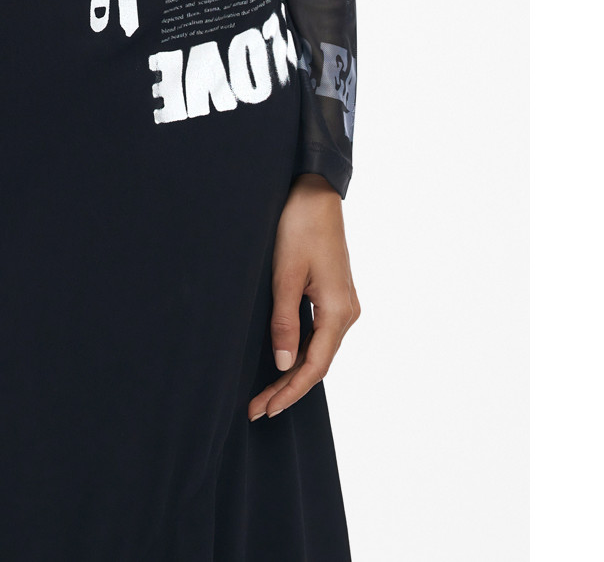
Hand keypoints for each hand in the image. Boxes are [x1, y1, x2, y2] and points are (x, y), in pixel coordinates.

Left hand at [248, 171, 359, 419]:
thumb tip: (283, 363)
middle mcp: (347, 312)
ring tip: (265, 393)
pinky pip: (319, 333)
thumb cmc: (299, 226)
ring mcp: (342, 303)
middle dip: (287, 388)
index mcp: (338, 311)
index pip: (314, 367)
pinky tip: (282, 360)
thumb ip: (285, 320)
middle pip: (318, 363)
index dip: (288, 392)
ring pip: (318, 350)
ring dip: (293, 372)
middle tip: (257, 409)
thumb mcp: (285, 274)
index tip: (264, 410)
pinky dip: (300, 351)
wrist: (316, 192)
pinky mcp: (334, 294)